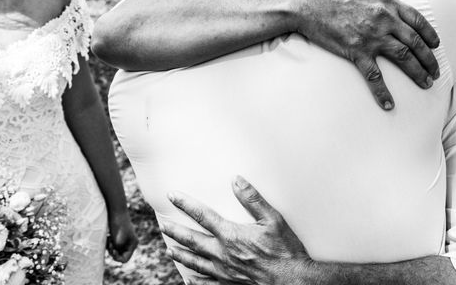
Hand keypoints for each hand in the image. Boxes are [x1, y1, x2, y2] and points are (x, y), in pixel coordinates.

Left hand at [107, 209, 138, 261]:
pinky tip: (108, 237)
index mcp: (133, 244)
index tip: (111, 251)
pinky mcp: (119, 235)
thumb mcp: (117, 240)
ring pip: (117, 250)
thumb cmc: (118, 224)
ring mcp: (125, 239)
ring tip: (108, 240)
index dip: (117, 258)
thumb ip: (117, 249)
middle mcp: (130, 242)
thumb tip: (115, 255)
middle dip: (114, 252)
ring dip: (111, 248)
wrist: (116, 210)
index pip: (125, 259)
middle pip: (121, 255)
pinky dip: (110, 243)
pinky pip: (114, 245)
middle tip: (109, 246)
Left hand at [161, 176, 309, 284]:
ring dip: (180, 255)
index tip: (172, 195)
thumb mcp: (273, 219)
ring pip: (195, 262)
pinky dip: (194, 281)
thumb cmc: (285, 251)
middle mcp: (222, 254)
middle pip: (192, 240)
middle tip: (162, 225)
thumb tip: (236, 180)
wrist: (293, 282)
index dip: (185, 204)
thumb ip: (253, 199)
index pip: (202, 215)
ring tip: (169, 249)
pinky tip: (188, 279)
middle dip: (175, 231)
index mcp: (230, 235)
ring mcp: (224, 273)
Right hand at [295, 0, 439, 109]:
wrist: (308, 4)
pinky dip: (383, 91)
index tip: (436, 46)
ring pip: (403, 57)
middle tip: (435, 72)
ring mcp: (371, 36)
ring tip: (426, 84)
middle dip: (429, 59)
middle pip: (415, 42)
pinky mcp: (356, 50)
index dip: (430, 34)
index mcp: (387, 3)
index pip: (417, 20)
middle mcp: (384, 20)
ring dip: (418, 73)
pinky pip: (374, 75)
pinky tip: (389, 104)